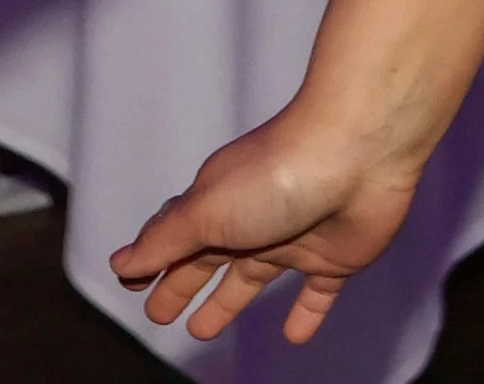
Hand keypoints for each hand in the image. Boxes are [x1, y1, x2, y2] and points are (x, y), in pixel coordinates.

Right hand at [110, 110, 422, 343]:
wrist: (364, 147)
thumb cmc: (279, 171)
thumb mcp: (207, 209)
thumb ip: (165, 240)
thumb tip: (120, 261)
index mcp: (220, 204)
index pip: (177, 238)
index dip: (153, 260)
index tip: (132, 282)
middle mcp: (255, 219)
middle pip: (210, 261)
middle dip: (183, 284)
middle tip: (160, 313)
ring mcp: (298, 236)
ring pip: (254, 278)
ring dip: (229, 302)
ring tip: (204, 330)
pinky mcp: (337, 255)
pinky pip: (319, 292)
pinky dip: (307, 314)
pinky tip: (295, 335)